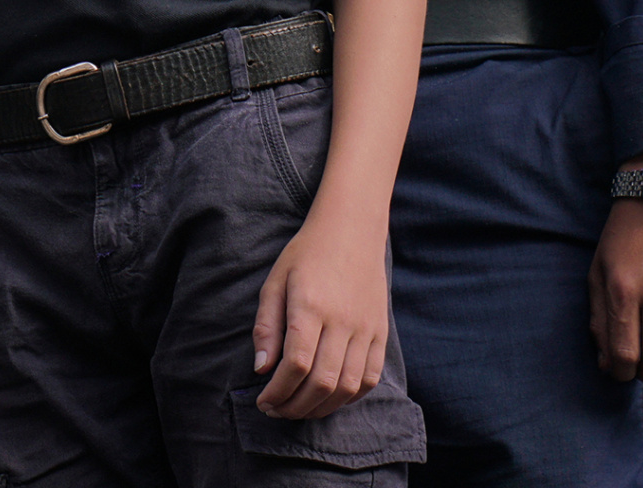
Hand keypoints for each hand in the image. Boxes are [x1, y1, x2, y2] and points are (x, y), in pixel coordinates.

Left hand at [252, 217, 389, 419]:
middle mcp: (342, 320)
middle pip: (322, 382)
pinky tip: (330, 398)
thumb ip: (266, 326)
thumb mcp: (275, 282)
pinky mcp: (381, 332)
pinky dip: (350, 396)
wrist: (352, 231)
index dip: (277, 391)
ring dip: (321, 407)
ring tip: (300, 409)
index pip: (296, 364)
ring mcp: (366, 328)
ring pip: (347, 386)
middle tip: (277, 411)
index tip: (263, 400)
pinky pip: (370, 377)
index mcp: (310, 306)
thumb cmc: (306, 255)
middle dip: (295, 406)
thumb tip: (262, 369)